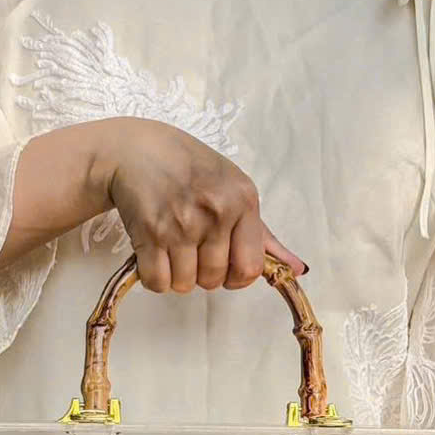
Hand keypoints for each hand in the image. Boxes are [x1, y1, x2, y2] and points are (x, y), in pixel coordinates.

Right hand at [90, 118, 305, 292]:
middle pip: (214, 280)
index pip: (250, 268)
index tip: (224, 265)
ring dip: (177, 275)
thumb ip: (263, 236)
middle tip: (192, 247)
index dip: (236, 276)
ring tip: (172, 245)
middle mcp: (216, 211)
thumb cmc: (191, 171)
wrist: (138, 150)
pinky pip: (157, 282)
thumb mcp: (234, 191)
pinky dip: (154, 277)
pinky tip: (155, 253)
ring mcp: (182, 222)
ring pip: (185, 284)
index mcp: (242, 201)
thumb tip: (297, 270)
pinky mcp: (151, 231)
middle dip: (202, 273)